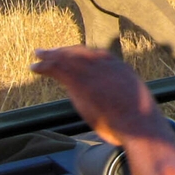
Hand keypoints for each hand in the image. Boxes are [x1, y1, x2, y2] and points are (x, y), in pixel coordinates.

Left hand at [31, 46, 167, 146]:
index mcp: (118, 68)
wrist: (138, 123)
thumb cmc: (139, 120)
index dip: (80, 55)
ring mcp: (91, 71)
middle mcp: (104, 64)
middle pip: (79, 52)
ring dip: (51, 56)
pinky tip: (35, 67)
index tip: (72, 56)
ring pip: (66, 57)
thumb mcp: (133, 101)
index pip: (95, 55)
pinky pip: (58, 68)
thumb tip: (116, 104)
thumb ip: (120, 95)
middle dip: (63, 51)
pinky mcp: (78, 81)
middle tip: (49, 51)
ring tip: (38, 56)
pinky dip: (45, 66)